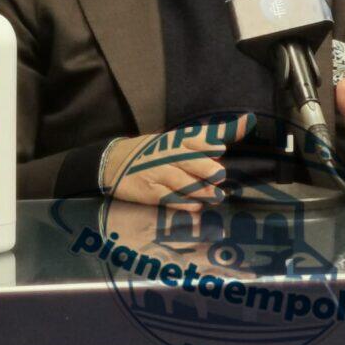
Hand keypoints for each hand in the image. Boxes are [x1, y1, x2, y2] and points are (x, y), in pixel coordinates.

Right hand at [103, 114, 255, 211]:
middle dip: (204, 168)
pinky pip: (170, 199)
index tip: (219, 147)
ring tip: (215, 196)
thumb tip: (230, 138)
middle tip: (219, 175)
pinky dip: (184, 203)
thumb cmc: (151, 152)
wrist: (113, 163)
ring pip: (181, 182)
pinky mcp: (150, 192)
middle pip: (187, 160)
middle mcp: (165, 154)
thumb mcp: (172, 140)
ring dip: (200, 190)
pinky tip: (196, 206)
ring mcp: (156, 173)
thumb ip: (203, 140)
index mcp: (173, 140)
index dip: (205, 142)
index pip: (192, 138)